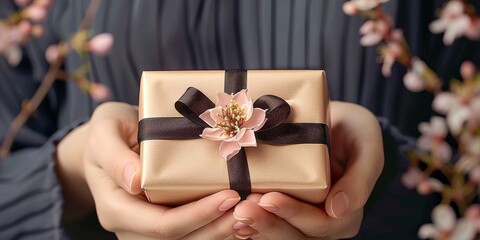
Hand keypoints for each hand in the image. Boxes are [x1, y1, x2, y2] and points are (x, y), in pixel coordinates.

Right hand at [56, 102, 240, 238]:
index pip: (161, 225)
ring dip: (222, 230)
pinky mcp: (164, 219)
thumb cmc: (106, 132)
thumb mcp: (104, 133)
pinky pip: (192, 231)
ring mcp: (148, 227)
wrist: (108, 141)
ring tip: (253, 213)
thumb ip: (114, 157)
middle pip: (180, 239)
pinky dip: (217, 225)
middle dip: (218, 227)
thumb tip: (135, 180)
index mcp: (116, 209)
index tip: (229, 196)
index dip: (197, 215)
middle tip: (252, 207)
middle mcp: (133, 227)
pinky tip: (242, 216)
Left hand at [231, 101, 384, 238]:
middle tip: (242, 209)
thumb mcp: (367, 145)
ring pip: (280, 234)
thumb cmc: (355, 131)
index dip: (295, 214)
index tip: (269, 198)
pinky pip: (270, 224)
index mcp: (347, 213)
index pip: (322, 224)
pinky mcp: (287, 212)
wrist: (337, 123)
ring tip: (234, 214)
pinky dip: (251, 224)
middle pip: (296, 235)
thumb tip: (338, 209)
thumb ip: (361, 178)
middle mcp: (325, 223)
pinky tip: (231, 218)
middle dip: (269, 225)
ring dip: (257, 227)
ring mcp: (304, 220)